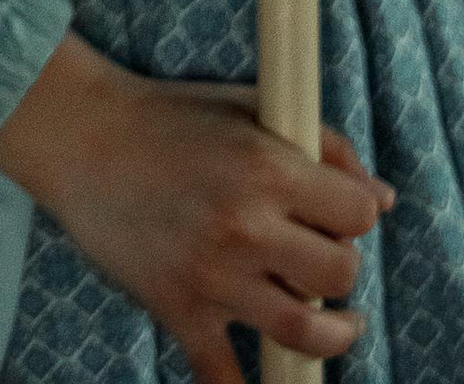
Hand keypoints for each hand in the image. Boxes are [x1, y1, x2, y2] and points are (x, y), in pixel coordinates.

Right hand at [0, 35, 390, 383]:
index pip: (357, 216)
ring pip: (305, 334)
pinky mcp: (178, 309)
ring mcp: (212, 276)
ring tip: (333, 326)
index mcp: (267, 167)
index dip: (355, 215)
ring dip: (332, 335)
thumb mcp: (249, 108)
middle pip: (340, 277)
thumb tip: (381, 200)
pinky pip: (225, 378)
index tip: (338, 215)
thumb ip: (322, 145)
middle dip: (341, 269)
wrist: (82, 135)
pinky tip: (267, 379)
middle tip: (319, 258)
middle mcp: (246, 225)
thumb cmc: (169, 117)